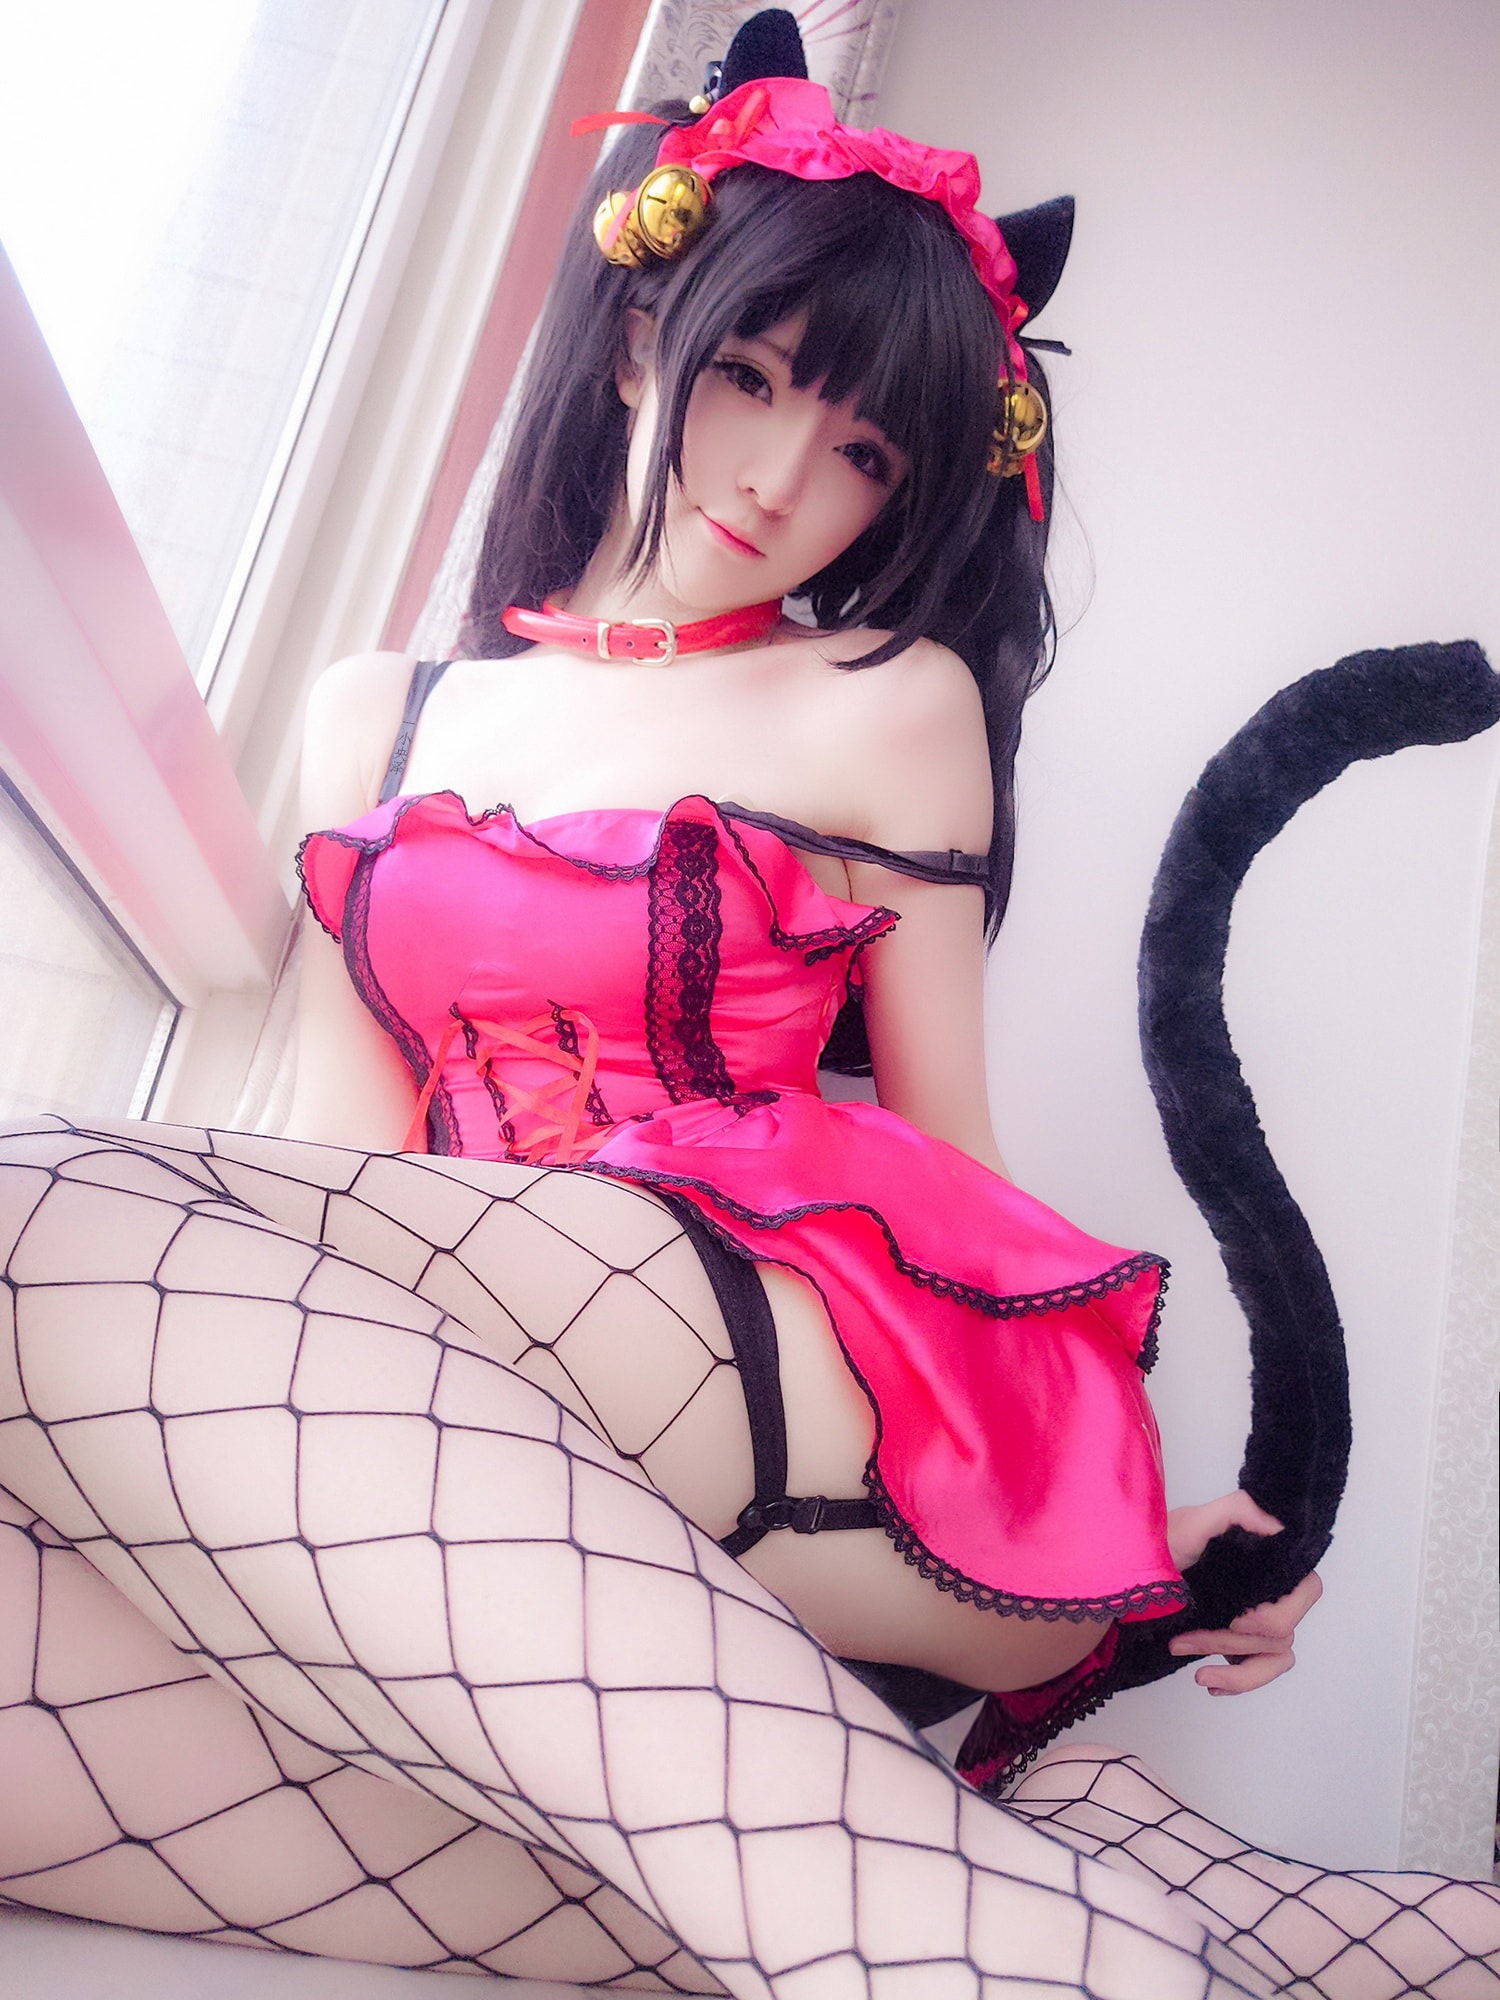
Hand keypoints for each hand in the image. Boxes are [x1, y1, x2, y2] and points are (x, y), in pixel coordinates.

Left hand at [1164, 1490, 1323, 1694]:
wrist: (1131, 1576)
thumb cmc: (1160, 1544)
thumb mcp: (1190, 1522)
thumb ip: (1235, 1510)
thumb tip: (1276, 1525)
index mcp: (1267, 1560)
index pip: (1307, 1589)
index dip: (1278, 1613)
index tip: (1237, 1617)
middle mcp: (1268, 1590)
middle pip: (1282, 1632)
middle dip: (1233, 1639)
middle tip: (1189, 1636)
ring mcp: (1257, 1619)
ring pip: (1273, 1656)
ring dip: (1225, 1661)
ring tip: (1180, 1647)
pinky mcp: (1242, 1642)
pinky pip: (1260, 1672)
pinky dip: (1238, 1682)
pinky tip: (1209, 1681)